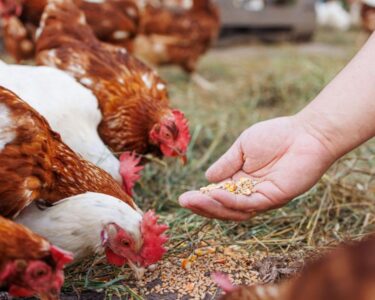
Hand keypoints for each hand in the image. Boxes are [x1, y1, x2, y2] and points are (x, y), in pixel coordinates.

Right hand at [179, 116, 336, 220]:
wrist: (305, 133)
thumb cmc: (276, 135)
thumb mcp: (242, 147)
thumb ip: (226, 163)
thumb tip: (207, 179)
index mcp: (241, 181)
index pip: (218, 195)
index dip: (201, 198)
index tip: (184, 197)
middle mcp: (250, 193)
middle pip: (223, 207)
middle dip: (203, 206)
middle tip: (184, 201)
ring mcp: (262, 197)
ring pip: (234, 211)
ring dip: (213, 207)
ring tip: (194, 201)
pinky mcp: (274, 198)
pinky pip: (249, 204)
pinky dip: (231, 202)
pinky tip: (216, 195)